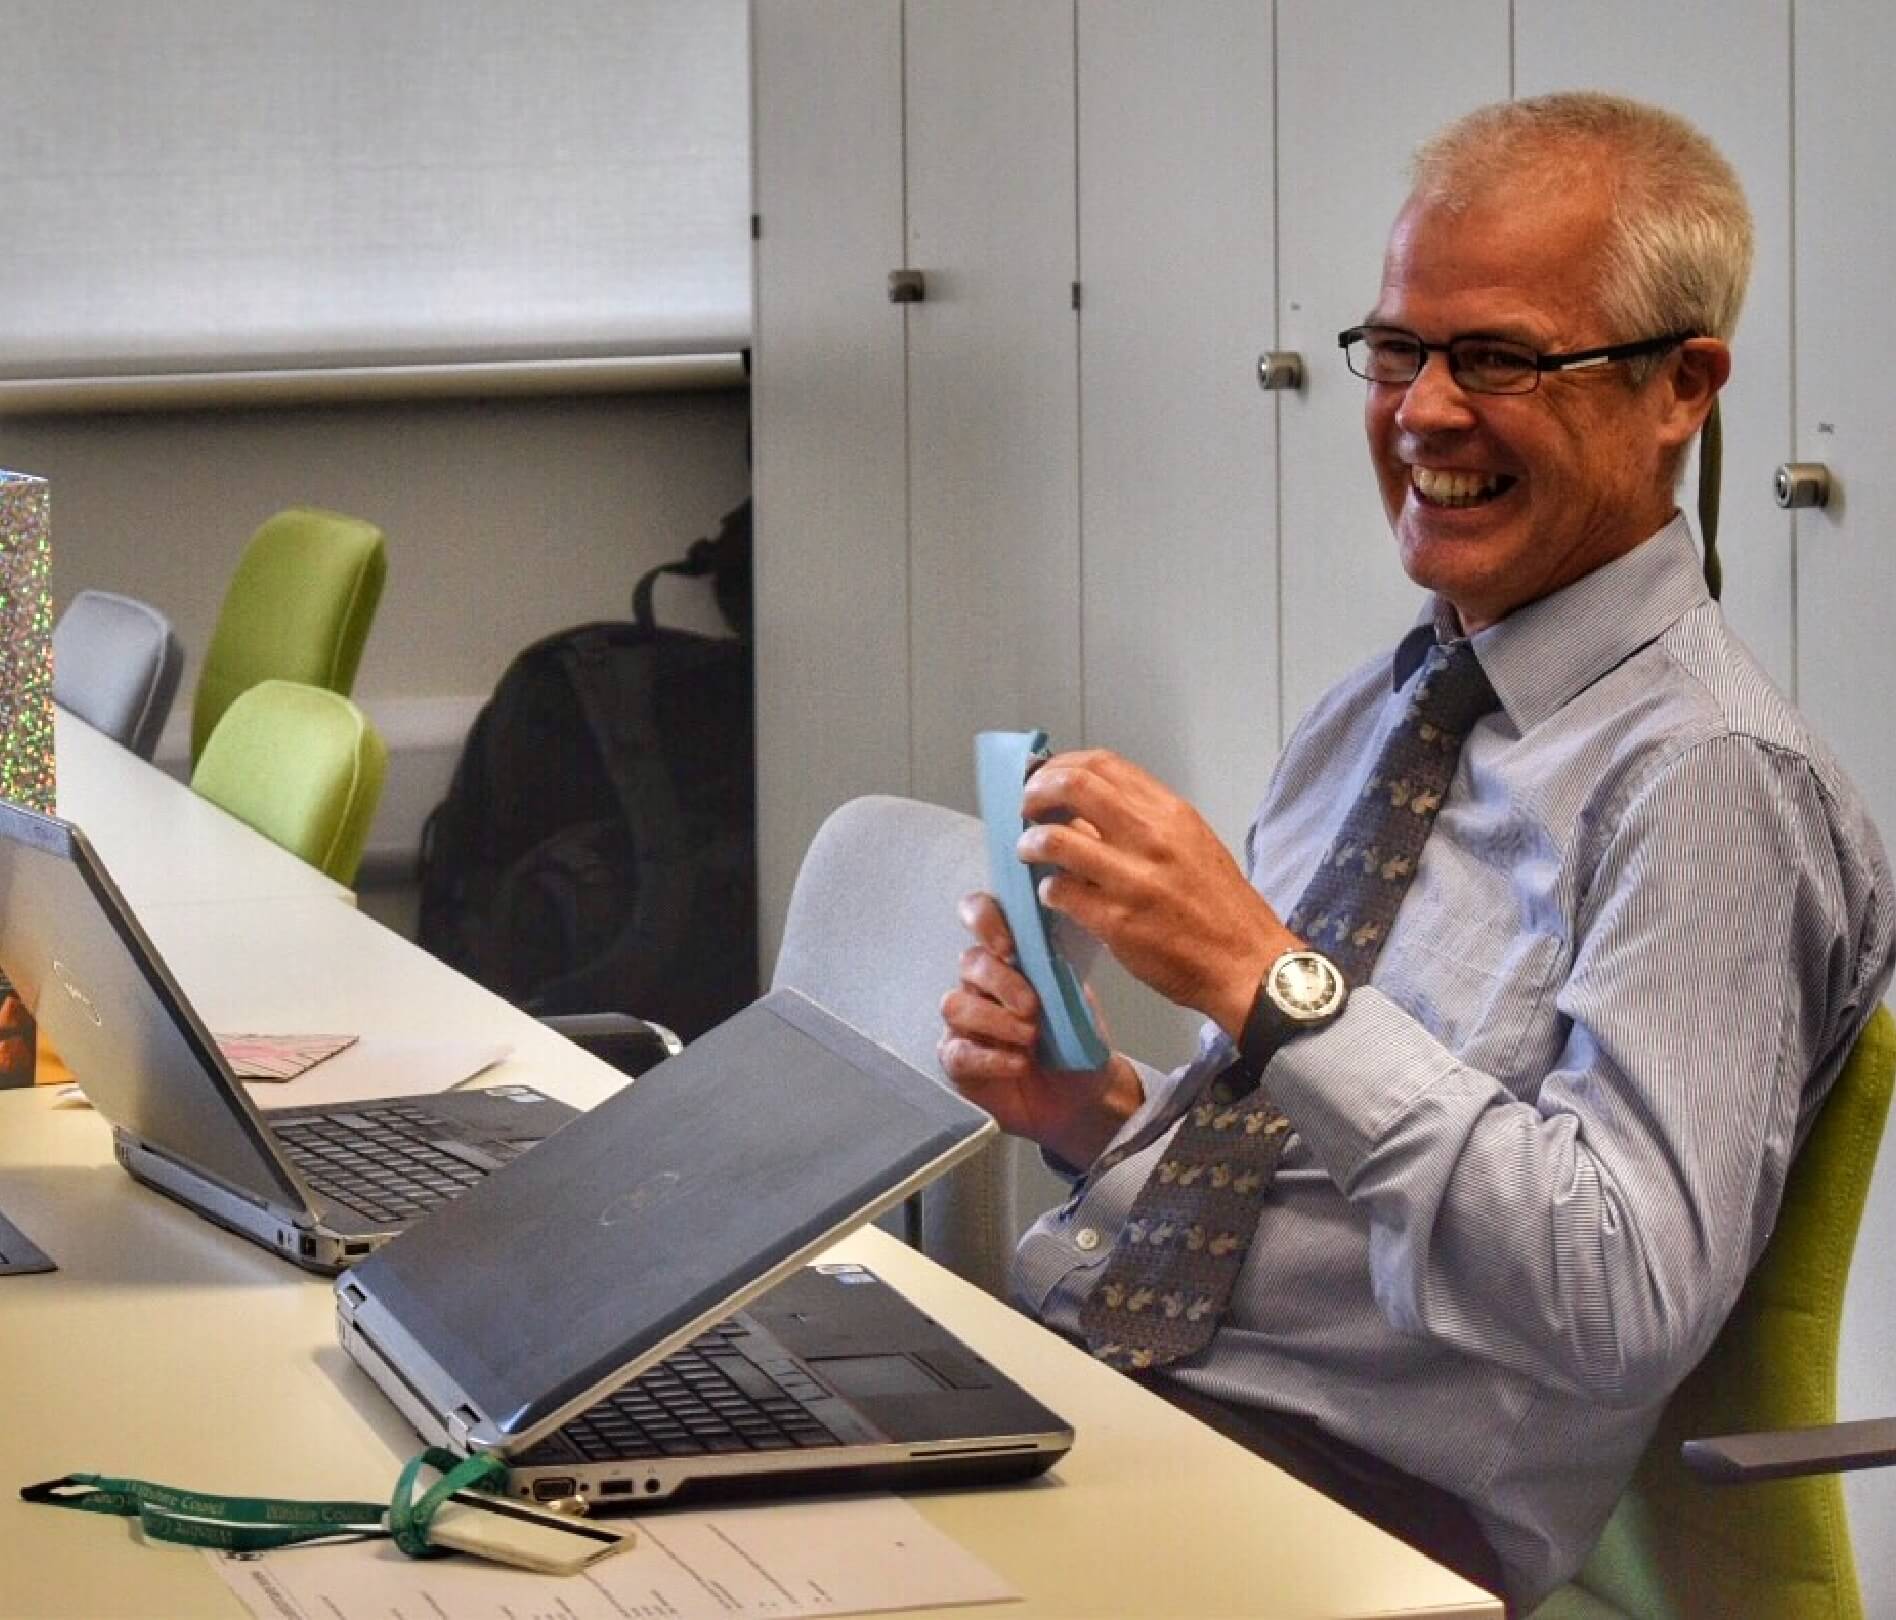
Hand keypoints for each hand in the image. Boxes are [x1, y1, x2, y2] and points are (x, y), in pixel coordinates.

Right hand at [938, 891, 1141, 1166]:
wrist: (1080, 1099)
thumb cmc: (1076, 1045)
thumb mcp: (1079, 1003)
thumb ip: (1060, 975)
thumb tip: (1049, 953)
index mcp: (1011, 958)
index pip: (982, 916)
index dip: (985, 920)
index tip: (1008, 945)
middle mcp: (981, 984)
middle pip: (970, 962)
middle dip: (1001, 981)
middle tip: (1032, 1006)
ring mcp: (965, 1022)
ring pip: (955, 1004)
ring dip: (995, 1019)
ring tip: (1030, 1037)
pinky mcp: (957, 1059)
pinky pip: (958, 1052)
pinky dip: (991, 1057)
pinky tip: (1018, 1064)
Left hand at [1019, 750, 1297, 1034]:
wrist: (1246, 964)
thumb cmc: (1220, 907)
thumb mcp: (1192, 845)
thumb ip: (1143, 824)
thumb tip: (1084, 814)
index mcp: (1171, 813)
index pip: (1103, 764)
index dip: (1062, 765)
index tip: (1045, 778)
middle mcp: (1152, 837)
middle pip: (1074, 787)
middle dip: (1036, 792)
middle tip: (1026, 809)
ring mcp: (1132, 879)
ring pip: (1055, 840)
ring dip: (1030, 843)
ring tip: (1028, 852)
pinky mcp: (1116, 921)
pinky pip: (1061, 892)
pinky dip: (1049, 890)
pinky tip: (1055, 896)